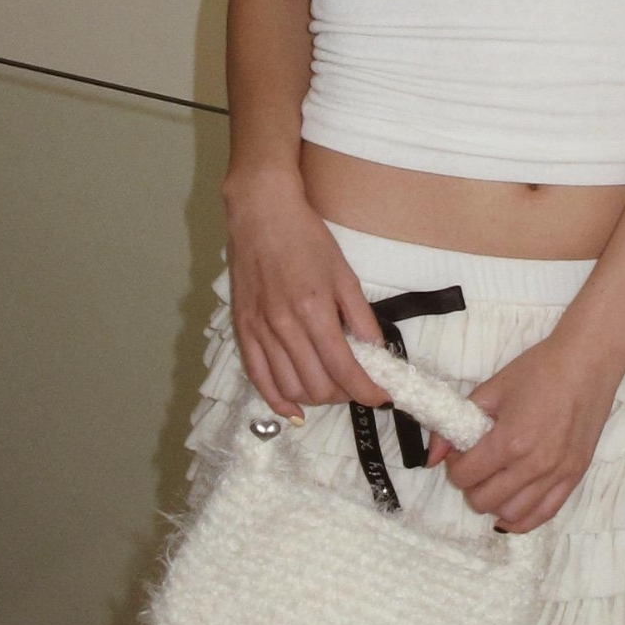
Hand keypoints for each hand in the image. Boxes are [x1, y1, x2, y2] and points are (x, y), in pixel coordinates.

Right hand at [223, 174, 388, 419]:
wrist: (261, 214)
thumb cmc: (306, 238)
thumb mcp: (345, 274)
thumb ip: (361, 317)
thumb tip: (376, 353)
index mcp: (314, 310)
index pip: (345, 369)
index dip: (367, 392)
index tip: (382, 398)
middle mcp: (285, 326)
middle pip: (318, 386)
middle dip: (345, 395)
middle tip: (358, 386)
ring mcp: (260, 331)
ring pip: (291, 388)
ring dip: (316, 399)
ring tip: (332, 390)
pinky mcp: (242, 330)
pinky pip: (259, 379)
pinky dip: (277, 401)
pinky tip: (293, 410)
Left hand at [432, 332, 624, 533]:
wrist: (587, 363)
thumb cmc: (538, 370)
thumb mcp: (490, 390)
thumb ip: (455, 426)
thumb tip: (431, 458)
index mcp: (510, 441)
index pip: (465, 476)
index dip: (455, 466)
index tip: (461, 453)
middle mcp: (533, 465)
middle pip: (484, 500)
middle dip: (471, 486)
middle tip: (476, 466)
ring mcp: (557, 475)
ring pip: (511, 514)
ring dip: (495, 503)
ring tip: (495, 482)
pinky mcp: (574, 477)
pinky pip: (543, 515)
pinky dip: (522, 519)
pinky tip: (511, 508)